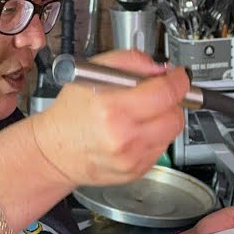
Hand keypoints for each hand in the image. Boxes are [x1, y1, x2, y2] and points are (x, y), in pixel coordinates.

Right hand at [30, 50, 189, 186]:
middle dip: (171, 101)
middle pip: (175, 115)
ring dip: (163, 119)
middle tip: (157, 95)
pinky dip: (154, 137)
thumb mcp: (93, 73)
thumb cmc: (71, 113)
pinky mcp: (136, 172)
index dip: (178, 81)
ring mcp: (131, 159)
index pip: (165, 93)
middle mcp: (124, 137)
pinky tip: (133, 132)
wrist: (55, 152)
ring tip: (139, 115)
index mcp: (112, 109)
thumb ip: (130, 62)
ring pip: (171, 133)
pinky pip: (161, 149)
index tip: (178, 77)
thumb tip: (159, 68)